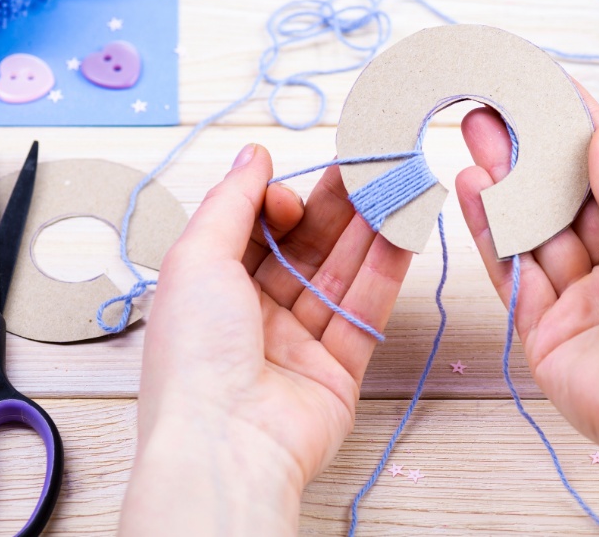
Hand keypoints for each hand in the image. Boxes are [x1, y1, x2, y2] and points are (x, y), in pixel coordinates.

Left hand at [121, 144, 411, 536]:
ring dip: (369, 232)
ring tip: (397, 191)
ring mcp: (296, 343)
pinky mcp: (336, 370)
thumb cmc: (195, 355)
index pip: (255, 230)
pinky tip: (403, 235)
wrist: (226, 445)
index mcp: (210, 289)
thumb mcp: (197, 257)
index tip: (296, 193)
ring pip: (339, 276)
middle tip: (370, 172)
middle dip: (337, 209)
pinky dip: (384, 274)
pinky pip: (364, 313)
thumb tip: (254, 155)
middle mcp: (252, 314)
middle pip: (304, 249)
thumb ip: (232, 200)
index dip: (279, 204)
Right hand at [455, 89, 598, 534]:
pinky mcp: (543, 331)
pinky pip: (512, 273)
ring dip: (502, 182)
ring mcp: (578, 300)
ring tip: (474, 134)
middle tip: (496, 108)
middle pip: (562, 199)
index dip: (578, 131)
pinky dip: (490, 232)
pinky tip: (473, 190)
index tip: (548, 90)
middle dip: (529, 152)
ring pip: (532, 231)